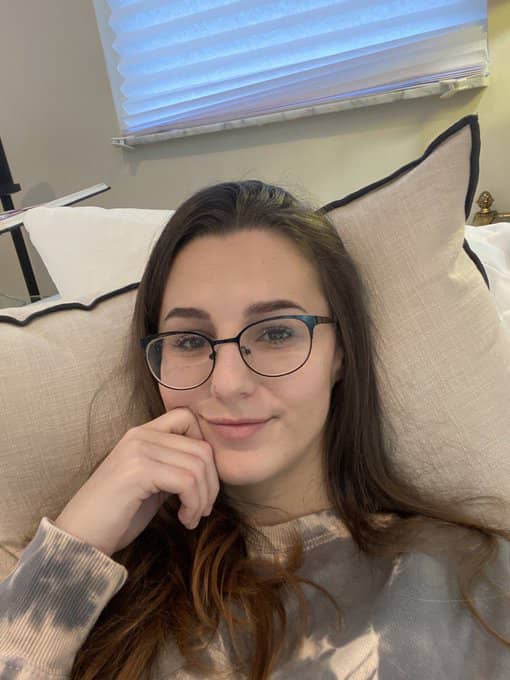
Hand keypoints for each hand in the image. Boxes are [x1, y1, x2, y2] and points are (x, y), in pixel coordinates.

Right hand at [54, 407, 219, 556]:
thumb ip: (173, 466)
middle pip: (201, 447)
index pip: (188, 418)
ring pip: (198, 466)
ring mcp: (138, 450)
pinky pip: (187, 481)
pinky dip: (194, 504)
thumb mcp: (151, 483)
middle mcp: (140, 435)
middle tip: (203, 509)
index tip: (201, 482)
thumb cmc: (116, 515)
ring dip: (203, 498)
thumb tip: (208, 467)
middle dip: (211, 483)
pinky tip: (184, 520)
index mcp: (142, 433)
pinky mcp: (138, 471)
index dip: (205, 448)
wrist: (79, 538)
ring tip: (191, 518)